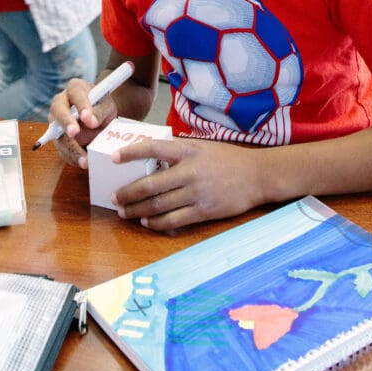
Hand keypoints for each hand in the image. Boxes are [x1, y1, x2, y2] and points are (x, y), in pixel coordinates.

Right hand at [49, 78, 117, 169]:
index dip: (81, 106)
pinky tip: (82, 162)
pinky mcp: (58, 138)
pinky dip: (72, 157)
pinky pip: (62, 148)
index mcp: (75, 89)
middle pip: (58, 111)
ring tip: (84, 160)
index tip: (88, 118)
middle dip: (66, 123)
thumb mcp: (106, 106)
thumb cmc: (102, 107)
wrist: (99, 118)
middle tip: (75, 133)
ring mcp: (56, 121)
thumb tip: (91, 121)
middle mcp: (61, 103)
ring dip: (70, 148)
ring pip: (58, 134)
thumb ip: (100, 111)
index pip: (76, 94)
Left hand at [111, 136, 260, 230]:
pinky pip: (173, 220)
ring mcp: (197, 193)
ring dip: (137, 210)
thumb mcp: (203, 147)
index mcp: (189, 150)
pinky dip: (156, 223)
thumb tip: (151, 153)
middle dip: (127, 193)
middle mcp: (190, 172)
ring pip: (158, 205)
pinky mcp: (204, 211)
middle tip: (114, 196)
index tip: (114, 158)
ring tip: (124, 212)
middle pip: (150, 184)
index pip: (153, 148)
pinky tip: (146, 222)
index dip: (131, 152)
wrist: (257, 176)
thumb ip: (179, 150)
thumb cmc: (228, 159)